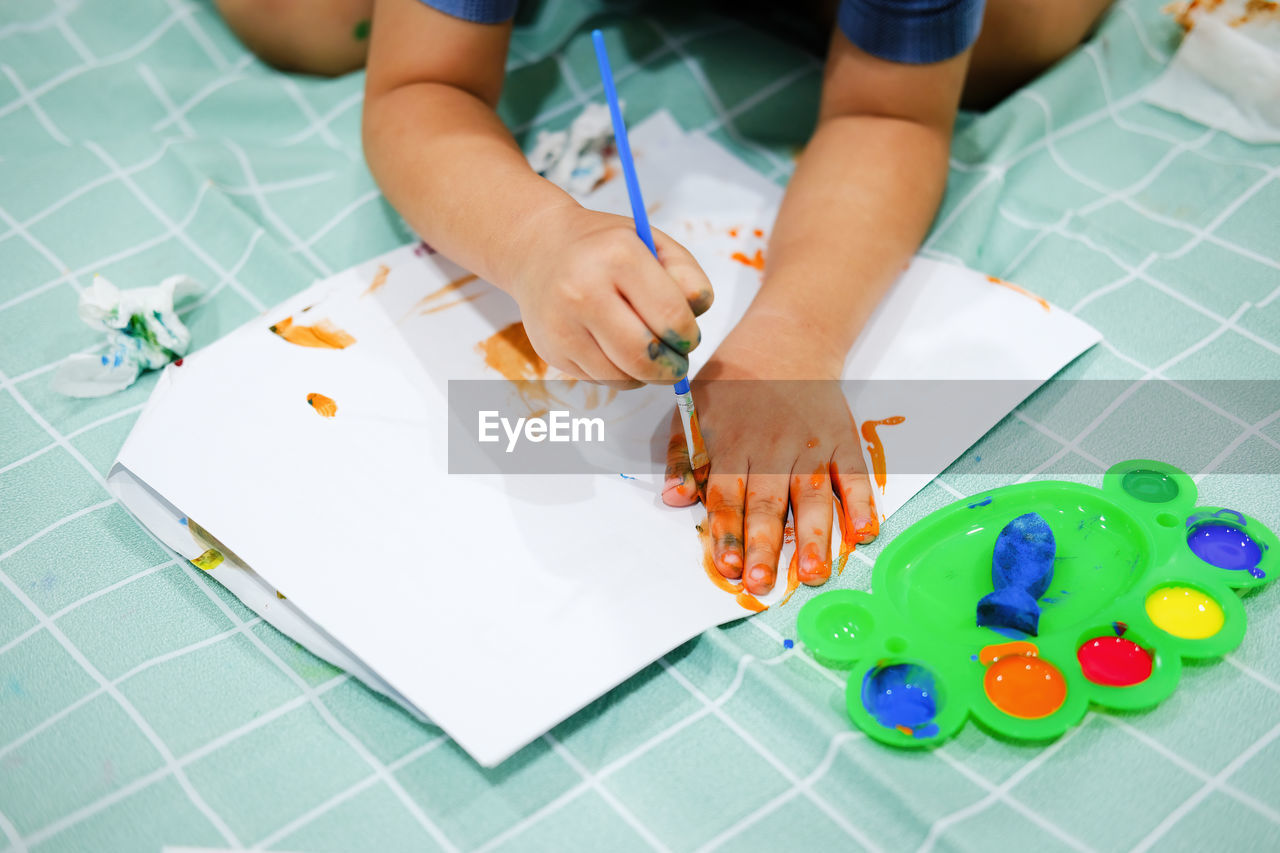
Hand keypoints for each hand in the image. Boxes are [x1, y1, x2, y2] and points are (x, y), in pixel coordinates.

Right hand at [509, 204, 713, 386]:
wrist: (538, 247)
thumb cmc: (607, 248)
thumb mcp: (652, 243)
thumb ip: (687, 276)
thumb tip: (696, 316)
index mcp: (618, 256)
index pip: (671, 316)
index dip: (689, 336)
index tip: (688, 338)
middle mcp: (583, 291)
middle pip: (644, 357)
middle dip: (671, 368)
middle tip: (676, 363)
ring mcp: (562, 324)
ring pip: (622, 377)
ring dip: (646, 376)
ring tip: (647, 354)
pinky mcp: (550, 349)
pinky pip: (600, 380)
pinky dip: (619, 374)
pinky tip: (616, 350)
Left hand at [663, 317, 878, 595]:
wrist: (786, 339)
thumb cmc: (734, 382)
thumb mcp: (694, 409)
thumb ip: (682, 456)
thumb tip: (674, 499)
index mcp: (732, 443)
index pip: (726, 495)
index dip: (726, 532)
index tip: (726, 567)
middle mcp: (773, 448)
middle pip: (767, 504)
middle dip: (763, 546)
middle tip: (761, 583)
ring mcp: (811, 446)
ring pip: (813, 497)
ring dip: (813, 537)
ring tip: (813, 574)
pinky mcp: (843, 441)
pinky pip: (855, 476)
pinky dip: (863, 504)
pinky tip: (864, 534)